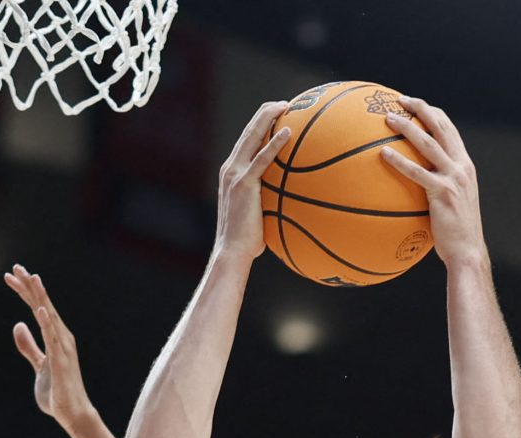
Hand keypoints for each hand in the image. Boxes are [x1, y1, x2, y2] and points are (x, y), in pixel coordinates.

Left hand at [4, 265, 93, 426]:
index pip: (37, 308)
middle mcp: (61, 337)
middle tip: (16, 267)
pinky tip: (38, 308)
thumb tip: (18, 325)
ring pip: (48, 315)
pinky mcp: (61, 360)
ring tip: (31, 277)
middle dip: (29, 286)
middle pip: (43, 305)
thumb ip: (29, 346)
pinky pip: (52, 337)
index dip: (24, 291)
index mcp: (55, 337)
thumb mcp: (38, 365)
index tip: (10, 277)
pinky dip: (46, 321)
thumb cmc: (58, 391)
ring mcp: (62, 347)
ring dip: (39, 296)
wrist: (72, 414)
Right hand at [215, 102, 290, 261]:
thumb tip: (290, 199)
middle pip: (248, 132)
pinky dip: (274, 143)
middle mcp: (230, 168)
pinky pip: (262, 159)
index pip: (246, 140)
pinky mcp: (244, 184)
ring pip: (252, 137)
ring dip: (268, 118)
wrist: (232, 251)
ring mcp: (235, 175)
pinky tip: (287, 132)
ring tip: (285, 106)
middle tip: (284, 103)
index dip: (260, 123)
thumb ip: (267, 199)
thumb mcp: (256, 213)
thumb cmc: (247, 239)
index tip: (277, 113)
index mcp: (231, 172)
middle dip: (265, 113)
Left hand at [381, 97, 485, 270]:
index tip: (414, 104)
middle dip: (421, 108)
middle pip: (441, 127)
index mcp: (465, 166)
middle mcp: (462, 167)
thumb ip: (439, 186)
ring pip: (428, 143)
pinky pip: (416, 172)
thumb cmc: (455, 233)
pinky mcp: (442, 193)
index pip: (450, 130)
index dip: (432, 113)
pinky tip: (383, 153)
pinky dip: (399, 160)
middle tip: (400, 99)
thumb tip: (415, 183)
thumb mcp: (452, 202)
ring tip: (388, 118)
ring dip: (407, 127)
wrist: (468, 251)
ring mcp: (453, 178)